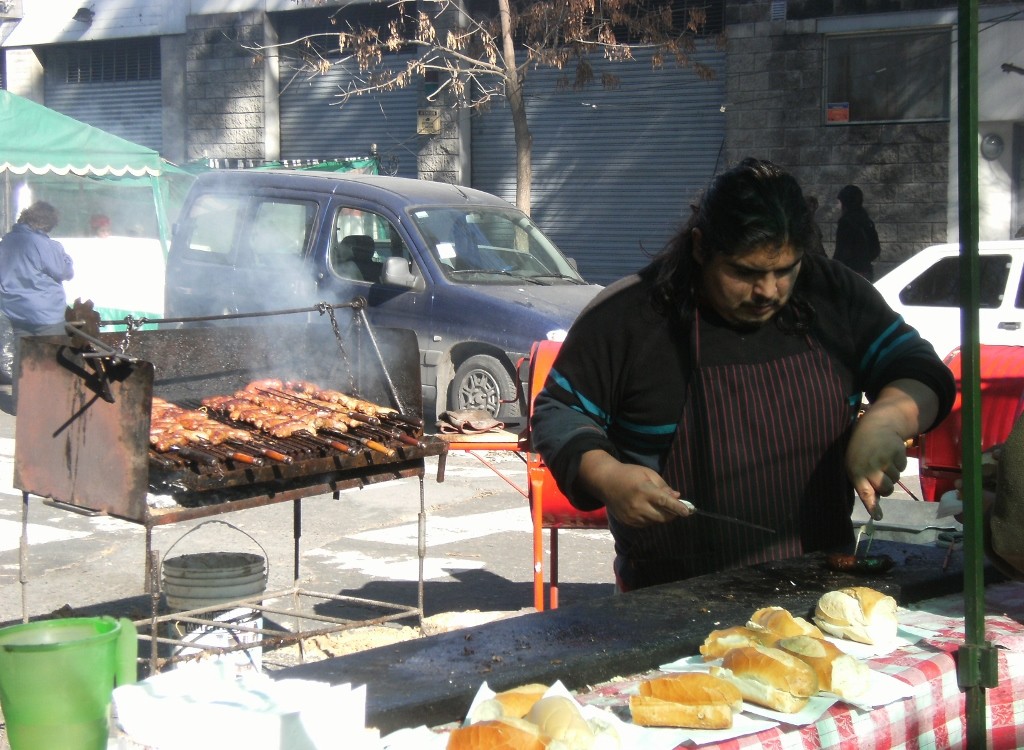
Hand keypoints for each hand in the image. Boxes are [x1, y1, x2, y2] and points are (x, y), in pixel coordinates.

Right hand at [577, 450, 691, 526]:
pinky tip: (645, 508)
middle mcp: (638, 505)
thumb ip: (663, 486)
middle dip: (672, 514)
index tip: (688, 512)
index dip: (677, 508)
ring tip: (655, 505)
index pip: (665, 502)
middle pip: (662, 517)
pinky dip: (650, 518)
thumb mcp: (648, 473)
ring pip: (655, 522)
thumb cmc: (630, 474)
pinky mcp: (627, 522)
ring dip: (660, 516)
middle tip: (675, 508)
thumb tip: (677, 497)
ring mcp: (632, 516)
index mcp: (644, 490)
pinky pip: (646, 524)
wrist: (606, 482)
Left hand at [845, 424, 906, 518]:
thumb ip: (864, 483)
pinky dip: (899, 464)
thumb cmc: (862, 450)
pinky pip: (902, 468)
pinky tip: (890, 454)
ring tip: (883, 461)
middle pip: (886, 490)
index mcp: (855, 471)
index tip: (878, 517)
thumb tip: (875, 504)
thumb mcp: (856, 465)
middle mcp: (869, 467)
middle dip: (887, 488)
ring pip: (895, 479)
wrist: (876, 426)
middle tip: (883, 477)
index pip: (865, 492)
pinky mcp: (897, 453)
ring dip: (892, 474)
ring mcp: (884, 459)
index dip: (872, 506)